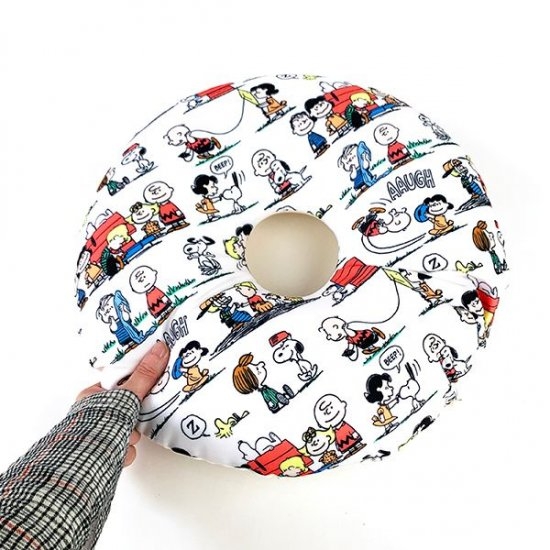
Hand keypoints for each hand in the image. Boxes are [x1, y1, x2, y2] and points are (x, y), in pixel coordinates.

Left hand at [76, 340, 169, 466]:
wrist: (83, 465)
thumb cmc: (98, 425)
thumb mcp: (127, 395)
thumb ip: (145, 374)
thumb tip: (159, 349)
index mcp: (93, 396)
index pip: (119, 383)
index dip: (136, 384)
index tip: (151, 383)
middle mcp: (92, 415)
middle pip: (124, 408)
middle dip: (134, 416)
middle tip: (138, 416)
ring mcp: (95, 435)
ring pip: (124, 430)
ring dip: (129, 436)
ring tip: (125, 438)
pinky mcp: (100, 454)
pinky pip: (120, 449)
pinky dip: (124, 452)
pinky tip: (121, 452)